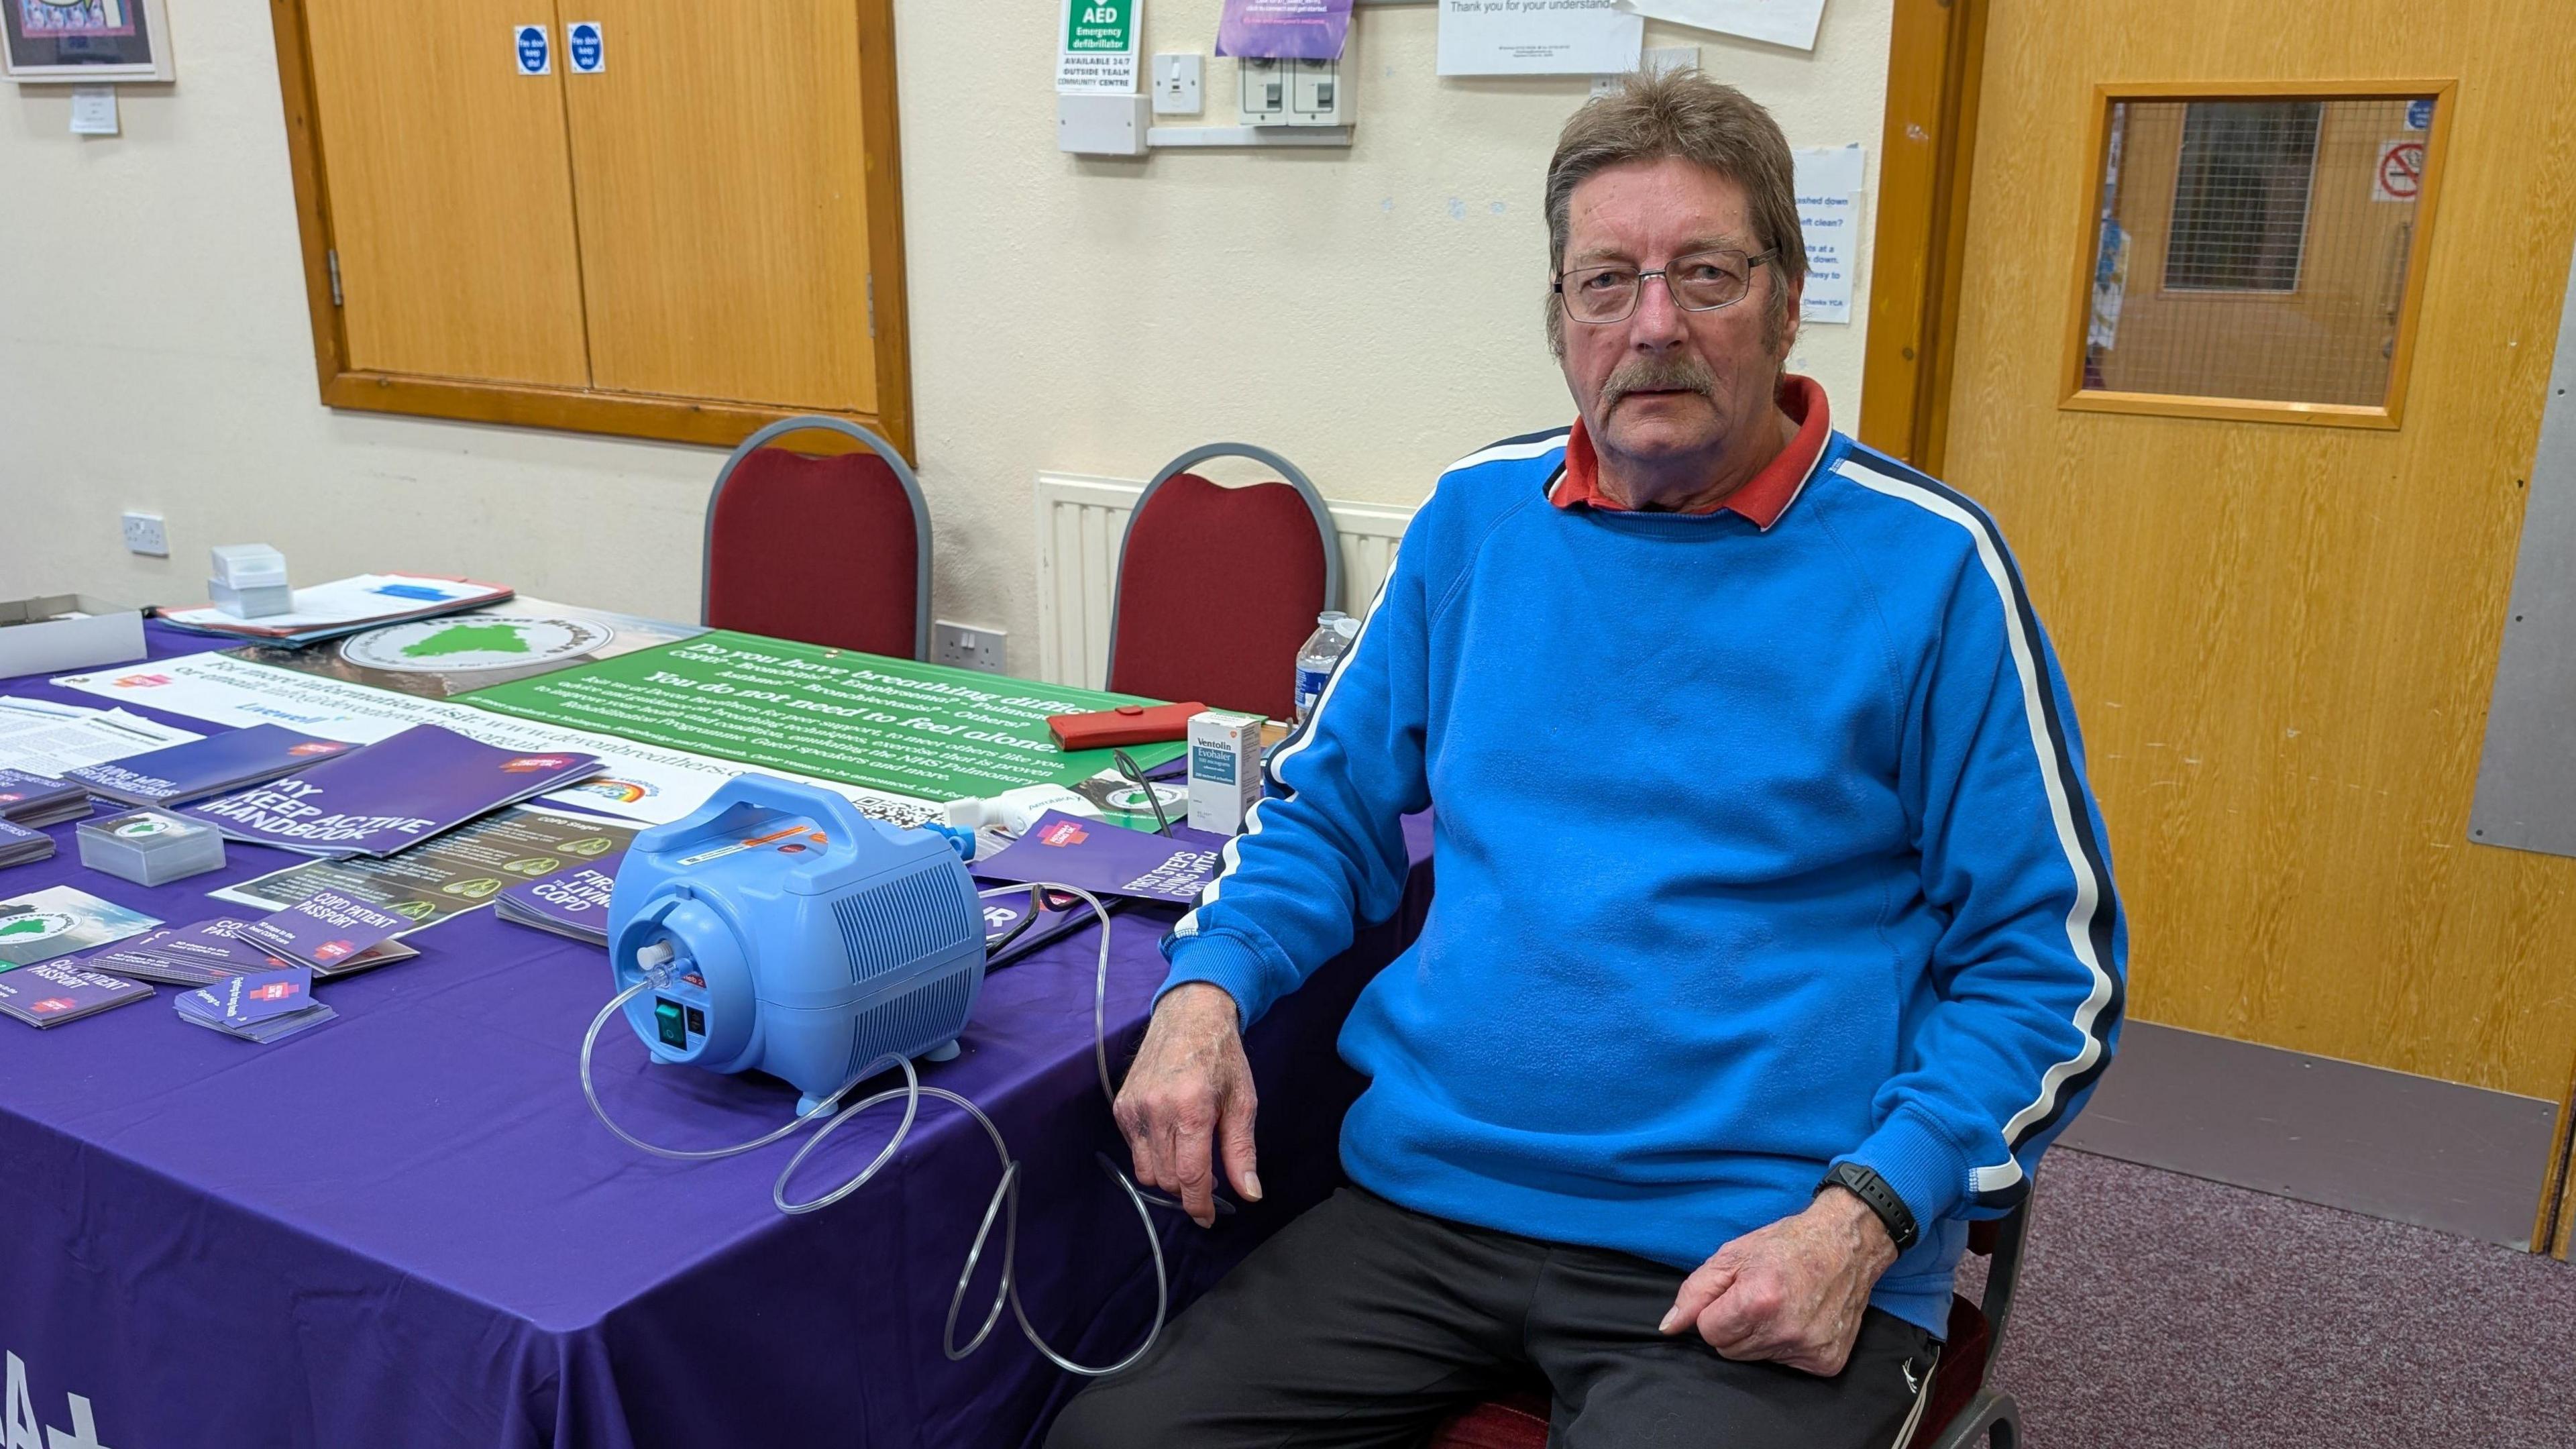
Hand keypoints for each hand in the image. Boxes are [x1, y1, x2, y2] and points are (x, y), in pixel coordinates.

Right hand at [1113, 982, 1261, 1226]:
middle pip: (1167, 1178)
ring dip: (1169, 1176)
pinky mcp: (1121, 1105)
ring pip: (1146, 1171)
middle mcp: (1156, 1109)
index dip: (1200, 1205)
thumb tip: (1250, 1194)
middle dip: (1188, 1190)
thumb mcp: (1243, 1102)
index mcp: (1191, 1108)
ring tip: (1191, 1159)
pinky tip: (1172, 1136)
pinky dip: (1153, 1155)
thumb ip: (1241, 1151)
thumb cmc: (1222, 1058)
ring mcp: (1134, 1107)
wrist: (1189, 1016)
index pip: (1190, 1176)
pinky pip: (1135, 1150)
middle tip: (1209, 1180)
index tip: (1209, 1218)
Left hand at [1657, 1187, 1899, 1375]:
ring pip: (1756, 1360)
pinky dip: (1787, 1346)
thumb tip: (1668, 1328)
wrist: (1847, 1244)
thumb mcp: (1732, 1255)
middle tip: (1759, 1298)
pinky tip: (1800, 1319)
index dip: (1715, 1313)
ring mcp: (1809, 1349)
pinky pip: (1786, 1366)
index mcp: (1758, 1300)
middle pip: (1730, 1350)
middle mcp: (1785, 1330)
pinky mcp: (1827, 1362)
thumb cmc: (1788, 1245)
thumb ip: (1695, 1292)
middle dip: (1735, 1327)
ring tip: (1781, 1307)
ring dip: (1760, 1337)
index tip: (1734, 1295)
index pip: (1708, 1333)